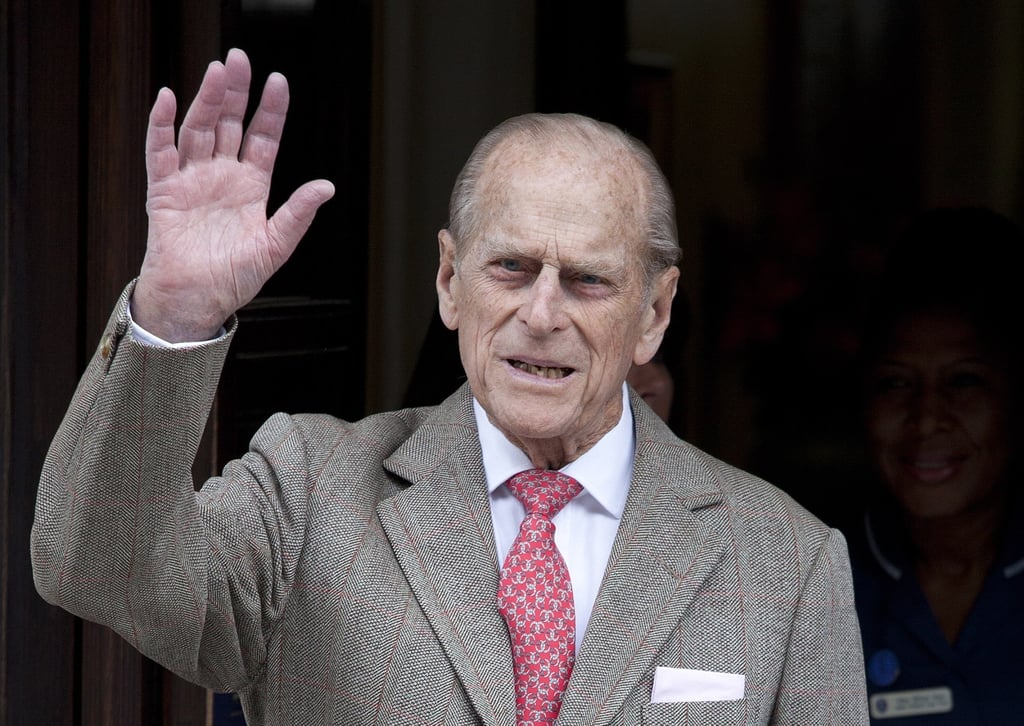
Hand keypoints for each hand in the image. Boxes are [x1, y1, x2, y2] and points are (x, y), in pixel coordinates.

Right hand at [133, 48, 334, 341]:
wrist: (198, 301)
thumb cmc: (235, 277)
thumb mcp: (276, 245)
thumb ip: (298, 214)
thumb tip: (326, 186)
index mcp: (252, 186)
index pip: (263, 138)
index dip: (271, 111)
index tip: (279, 82)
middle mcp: (222, 175)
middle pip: (230, 124)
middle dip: (237, 92)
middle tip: (241, 58)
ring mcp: (192, 179)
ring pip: (199, 129)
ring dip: (206, 100)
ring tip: (216, 71)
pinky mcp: (163, 190)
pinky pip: (160, 152)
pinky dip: (160, 125)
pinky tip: (165, 99)